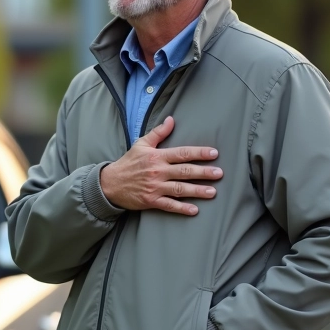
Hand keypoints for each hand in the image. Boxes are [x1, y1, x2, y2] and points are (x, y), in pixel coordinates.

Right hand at [99, 116, 221, 214]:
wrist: (110, 184)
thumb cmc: (128, 163)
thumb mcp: (141, 144)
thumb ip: (158, 133)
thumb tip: (171, 119)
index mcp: (157, 156)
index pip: (182, 153)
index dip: (199, 153)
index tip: (214, 154)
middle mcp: (157, 172)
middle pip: (185, 171)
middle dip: (204, 172)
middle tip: (219, 174)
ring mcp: (155, 187)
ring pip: (180, 189)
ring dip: (197, 191)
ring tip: (212, 192)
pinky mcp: (151, 201)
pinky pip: (169, 205)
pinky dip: (182, 208)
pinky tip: (194, 210)